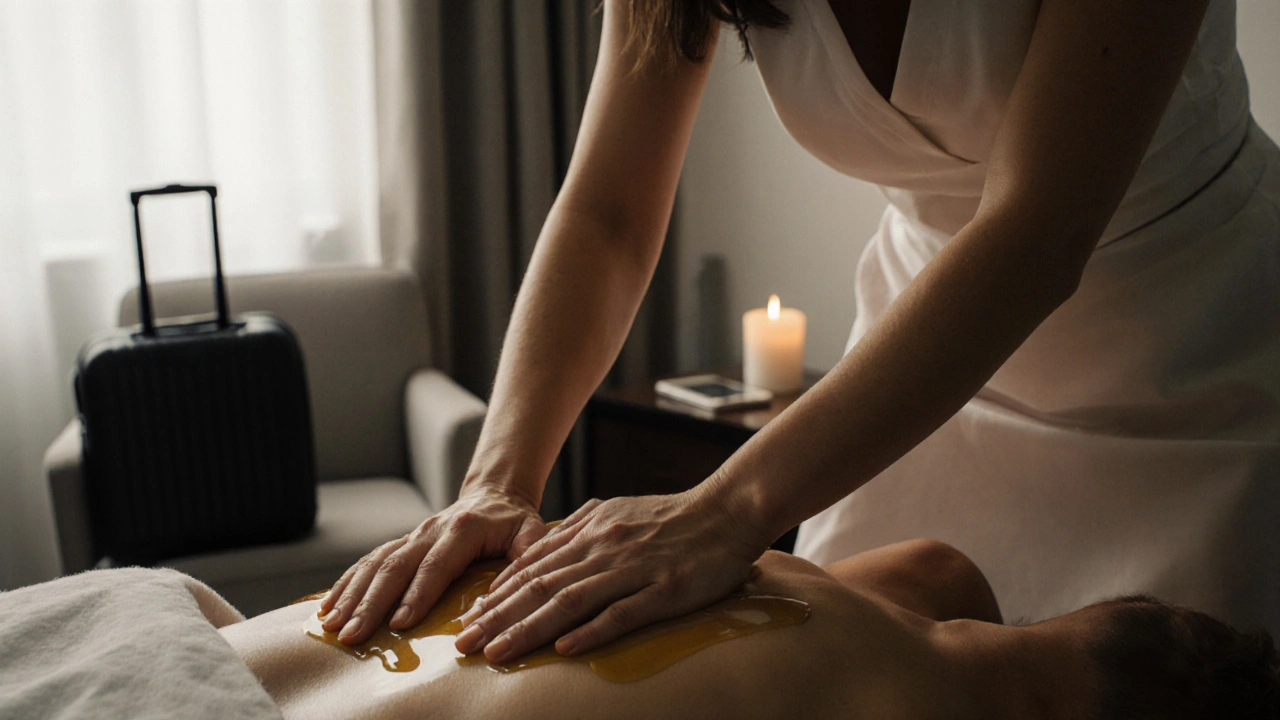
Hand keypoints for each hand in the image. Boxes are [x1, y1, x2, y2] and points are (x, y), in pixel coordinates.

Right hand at [319, 486, 545, 644]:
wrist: (495, 496)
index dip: (417, 595)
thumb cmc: (514, 522)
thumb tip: (519, 590)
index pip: (436, 566)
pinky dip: (346, 585)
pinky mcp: (400, 544)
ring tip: (332, 626)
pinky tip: (327, 608)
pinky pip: (367, 562)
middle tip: (354, 635)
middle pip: (395, 567)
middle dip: (371, 603)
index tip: (401, 624)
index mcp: (462, 529)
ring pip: (375, 564)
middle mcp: (429, 530)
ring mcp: (411, 536)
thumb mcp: (530, 533)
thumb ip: (529, 556)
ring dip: (351, 596)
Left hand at [453, 486, 768, 662]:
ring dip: (528, 628)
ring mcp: (633, 569)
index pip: (532, 567)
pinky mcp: (664, 589)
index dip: (496, 595)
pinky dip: (591, 630)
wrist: (727, 511)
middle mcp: (603, 548)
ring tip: (496, 652)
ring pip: (570, 601)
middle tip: (463, 644)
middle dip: (496, 617)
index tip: (468, 619)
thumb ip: (577, 530)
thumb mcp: (615, 511)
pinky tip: (564, 647)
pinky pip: (623, 612)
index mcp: (589, 530)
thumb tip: (539, 552)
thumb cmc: (672, 516)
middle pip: (540, 586)